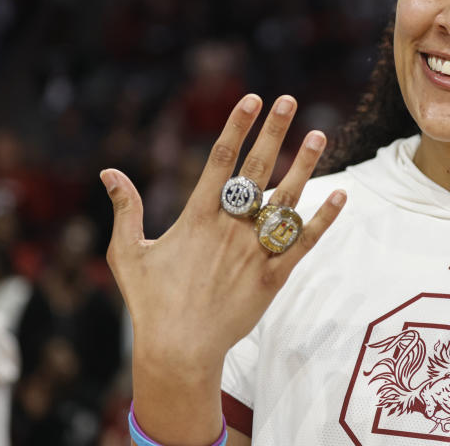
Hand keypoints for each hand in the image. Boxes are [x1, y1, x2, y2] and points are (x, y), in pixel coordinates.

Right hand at [100, 94, 345, 444]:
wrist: (180, 349)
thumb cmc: (150, 303)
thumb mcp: (127, 253)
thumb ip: (125, 209)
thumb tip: (109, 172)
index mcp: (197, 217)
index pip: (221, 159)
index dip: (237, 126)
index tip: (252, 99)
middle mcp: (230, 227)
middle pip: (257, 169)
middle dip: (273, 132)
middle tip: (289, 100)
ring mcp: (255, 251)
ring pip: (286, 200)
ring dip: (303, 165)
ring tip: (319, 134)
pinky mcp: (274, 276)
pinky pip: (303, 242)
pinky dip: (323, 219)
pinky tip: (341, 195)